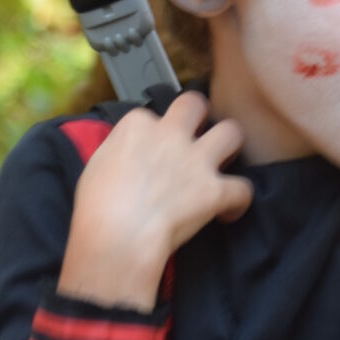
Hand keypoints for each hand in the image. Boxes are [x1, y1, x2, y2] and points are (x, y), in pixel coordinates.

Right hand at [59, 92, 252, 309]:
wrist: (118, 235)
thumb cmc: (96, 207)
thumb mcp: (97, 165)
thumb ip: (119, 151)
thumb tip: (128, 157)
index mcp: (137, 125)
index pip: (150, 114)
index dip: (153, 133)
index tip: (152, 152)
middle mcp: (170, 135)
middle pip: (195, 104)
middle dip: (199, 116)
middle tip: (196, 136)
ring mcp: (196, 161)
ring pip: (232, 132)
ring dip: (230, 146)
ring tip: (223, 162)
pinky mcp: (214, 191)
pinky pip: (243, 188)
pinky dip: (239, 201)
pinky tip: (228, 211)